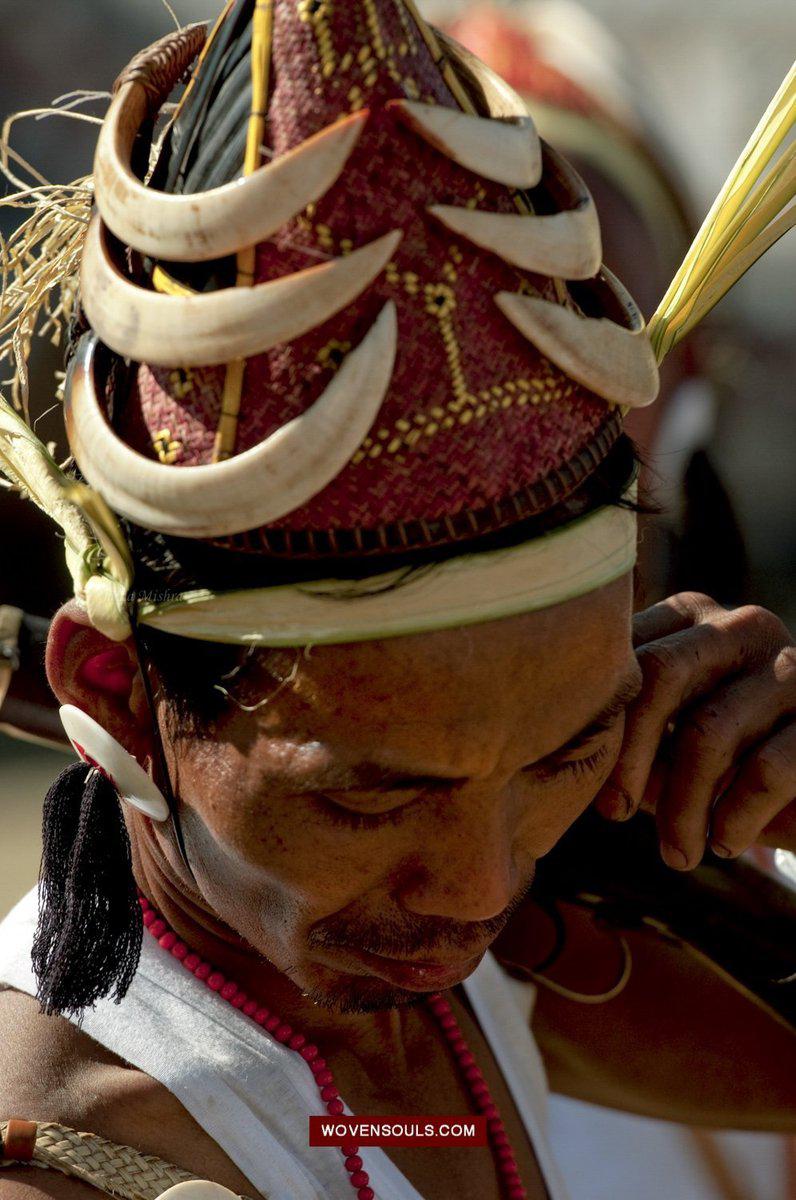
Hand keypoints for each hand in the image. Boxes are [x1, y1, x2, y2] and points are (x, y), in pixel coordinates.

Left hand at [596, 592, 795, 868]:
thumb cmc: (721, 764)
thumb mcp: (665, 747)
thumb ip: (623, 737)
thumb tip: (554, 756)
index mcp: (692, 620)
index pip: (628, 654)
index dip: (601, 723)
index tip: (585, 784)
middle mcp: (743, 627)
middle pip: (663, 675)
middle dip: (630, 756)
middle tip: (614, 815)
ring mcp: (790, 667)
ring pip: (710, 731)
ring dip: (683, 807)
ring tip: (676, 853)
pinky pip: (767, 769)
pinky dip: (736, 817)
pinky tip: (724, 843)